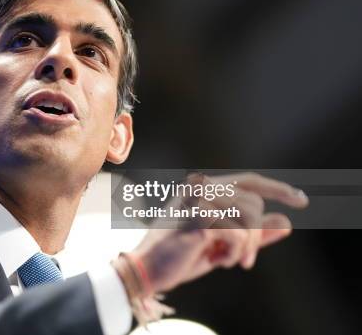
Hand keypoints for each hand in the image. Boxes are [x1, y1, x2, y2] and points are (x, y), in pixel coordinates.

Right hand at [128, 172, 308, 293]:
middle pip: (253, 203)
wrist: (148, 268)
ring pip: (250, 215)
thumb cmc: (181, 255)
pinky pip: (238, 233)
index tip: (301, 201)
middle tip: (244, 260)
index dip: (277, 189)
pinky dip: (234, 252)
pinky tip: (217, 259)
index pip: (248, 181)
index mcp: (203, 188)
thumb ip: (252, 233)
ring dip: (246, 245)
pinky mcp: (198, 216)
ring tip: (228, 259)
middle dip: (256, 235)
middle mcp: (200, 187)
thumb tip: (286, 222)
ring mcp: (198, 198)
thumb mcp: (222, 244)